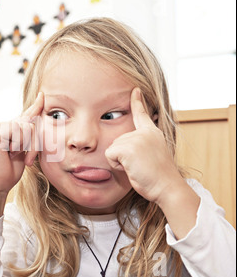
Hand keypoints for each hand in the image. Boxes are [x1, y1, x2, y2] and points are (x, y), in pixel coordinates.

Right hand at [0, 92, 43, 195]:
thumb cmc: (9, 171)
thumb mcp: (25, 152)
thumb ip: (29, 137)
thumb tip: (36, 121)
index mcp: (11, 130)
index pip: (26, 115)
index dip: (35, 105)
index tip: (42, 95)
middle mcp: (4, 127)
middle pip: (31, 122)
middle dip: (36, 142)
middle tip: (30, 159)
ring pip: (27, 126)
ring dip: (29, 145)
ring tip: (19, 156)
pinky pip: (17, 129)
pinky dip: (20, 143)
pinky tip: (12, 152)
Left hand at [105, 88, 182, 202]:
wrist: (167, 187)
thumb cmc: (158, 177)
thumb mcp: (152, 155)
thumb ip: (141, 145)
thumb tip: (127, 145)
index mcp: (152, 133)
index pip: (142, 114)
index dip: (137, 102)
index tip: (135, 89)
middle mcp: (144, 132)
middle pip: (118, 140)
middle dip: (122, 156)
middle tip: (140, 165)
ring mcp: (136, 139)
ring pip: (112, 148)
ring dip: (120, 161)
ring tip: (137, 167)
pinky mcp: (128, 147)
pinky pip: (109, 155)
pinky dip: (116, 164)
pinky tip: (131, 168)